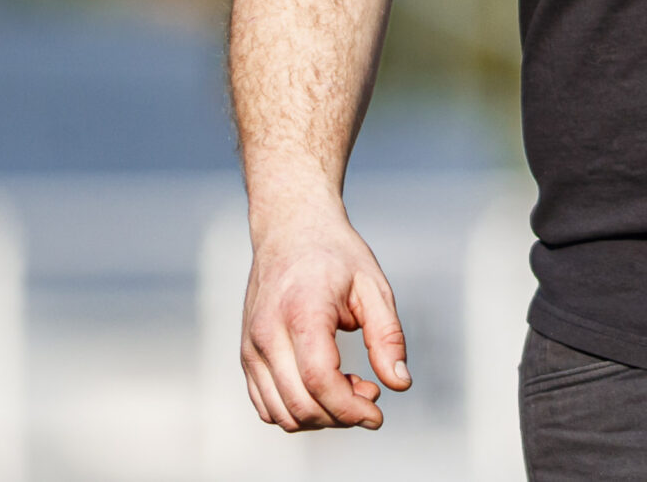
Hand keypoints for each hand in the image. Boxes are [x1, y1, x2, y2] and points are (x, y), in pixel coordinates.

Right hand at [241, 205, 410, 431]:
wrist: (290, 230)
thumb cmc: (335, 254)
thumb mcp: (373, 287)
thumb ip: (387, 337)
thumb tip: (399, 384)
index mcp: (302, 314)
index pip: (320, 381)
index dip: (351, 408)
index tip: (379, 414)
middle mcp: (267, 335)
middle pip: (299, 404)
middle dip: (341, 415)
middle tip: (372, 395)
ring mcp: (251, 348)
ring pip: (279, 413)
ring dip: (320, 417)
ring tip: (353, 387)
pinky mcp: (246, 355)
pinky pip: (266, 404)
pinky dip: (297, 410)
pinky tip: (327, 388)